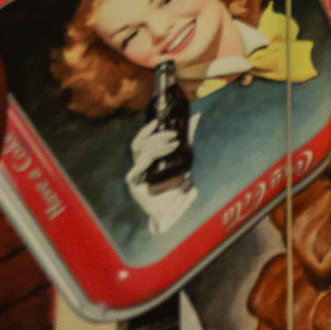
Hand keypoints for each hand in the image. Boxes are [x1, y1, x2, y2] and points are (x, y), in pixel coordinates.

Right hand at [124, 116, 198, 234]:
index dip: (147, 130)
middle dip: (157, 136)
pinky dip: (143, 163)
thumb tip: (197, 116)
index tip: (158, 121)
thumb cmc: (177, 187)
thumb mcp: (186, 160)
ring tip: (174, 144)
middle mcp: (140, 165)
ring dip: (157, 147)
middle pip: (141, 144)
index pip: (142, 141)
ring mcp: (137, 175)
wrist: (170, 214)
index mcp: (149, 159)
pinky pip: (134, 171)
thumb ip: (189, 139)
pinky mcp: (135, 187)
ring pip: (140, 154)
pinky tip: (151, 160)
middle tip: (174, 135)